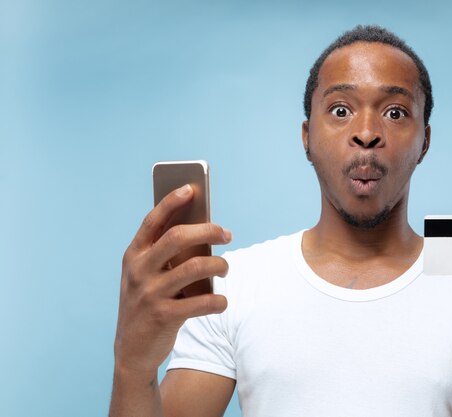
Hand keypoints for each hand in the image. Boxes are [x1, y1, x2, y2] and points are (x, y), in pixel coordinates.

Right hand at [114, 184, 230, 374]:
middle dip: (208, 230)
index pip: (152, 221)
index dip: (171, 202)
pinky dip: (218, 301)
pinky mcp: (163, 316)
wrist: (131, 350)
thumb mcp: (147, 276)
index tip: (192, 188)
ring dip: (219, 265)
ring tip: (225, 268)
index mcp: (134, 255)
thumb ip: (167, 256)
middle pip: (178, 237)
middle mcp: (139, 271)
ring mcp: (150, 293)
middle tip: (227, 234)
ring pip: (195, 267)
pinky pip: (201, 302)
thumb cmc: (148, 303)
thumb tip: (205, 233)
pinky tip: (222, 301)